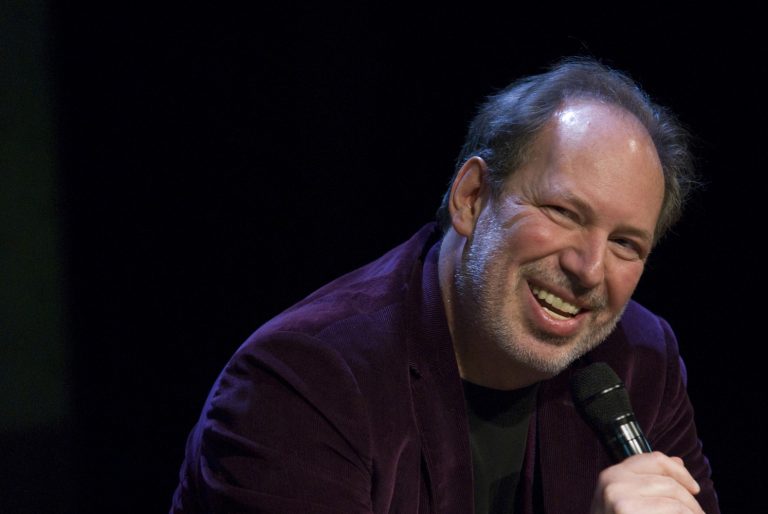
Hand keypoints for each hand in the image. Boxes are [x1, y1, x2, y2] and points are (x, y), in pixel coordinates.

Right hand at [590, 452, 704, 513]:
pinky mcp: (630, 513)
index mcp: (612, 475)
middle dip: (691, 503)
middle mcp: (614, 483)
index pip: (656, 459)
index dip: (680, 472)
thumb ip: (649, 481)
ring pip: (676, 502)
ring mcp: (621, 500)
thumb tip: (677, 462)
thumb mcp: (625, 500)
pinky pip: (675, 513)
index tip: (694, 489)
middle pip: (670, 483)